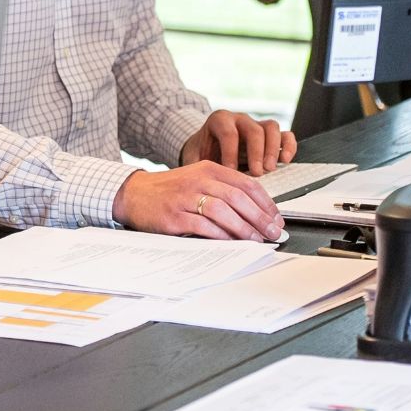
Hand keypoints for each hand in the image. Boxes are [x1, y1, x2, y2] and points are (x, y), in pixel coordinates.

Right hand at [111, 162, 282, 239]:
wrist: (134, 193)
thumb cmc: (171, 190)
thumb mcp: (198, 179)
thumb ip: (223, 189)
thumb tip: (256, 212)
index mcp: (209, 168)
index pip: (246, 183)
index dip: (265, 202)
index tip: (276, 218)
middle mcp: (198, 180)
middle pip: (238, 197)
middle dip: (260, 217)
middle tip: (272, 232)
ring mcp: (185, 197)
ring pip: (223, 211)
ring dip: (243, 228)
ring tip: (256, 239)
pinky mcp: (174, 216)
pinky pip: (203, 226)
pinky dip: (220, 235)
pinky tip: (231, 242)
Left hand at [180, 109, 296, 175]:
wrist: (207, 147)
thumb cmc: (202, 153)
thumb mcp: (194, 158)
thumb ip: (195, 167)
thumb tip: (196, 185)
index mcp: (219, 121)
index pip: (229, 133)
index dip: (231, 153)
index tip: (231, 171)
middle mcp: (240, 120)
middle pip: (254, 130)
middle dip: (256, 153)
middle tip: (257, 173)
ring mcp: (257, 125)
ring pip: (271, 128)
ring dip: (273, 149)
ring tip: (270, 169)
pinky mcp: (270, 136)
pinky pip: (285, 135)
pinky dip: (289, 146)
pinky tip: (285, 161)